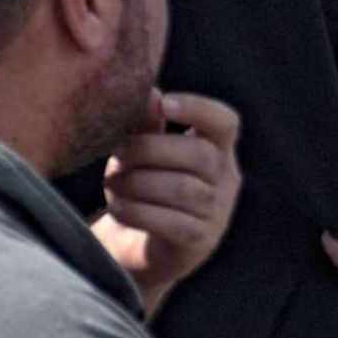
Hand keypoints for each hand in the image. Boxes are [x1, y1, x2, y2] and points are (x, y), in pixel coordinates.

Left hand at [93, 91, 242, 314]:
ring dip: (138, 183)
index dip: (200, 108)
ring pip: (184, 189)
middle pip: (198, 154)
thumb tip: (148, 91)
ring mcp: (217, 213)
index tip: (166, 103)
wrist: (132, 246)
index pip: (225, 122)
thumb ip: (146, 123)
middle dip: (148, 150)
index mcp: (215, 149)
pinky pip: (173, 223)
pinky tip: (118, 208)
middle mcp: (224, 179)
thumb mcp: (140, 152)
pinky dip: (138, 212)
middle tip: (117, 156)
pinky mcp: (199, 241)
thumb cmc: (140, 187)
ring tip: (112, 184)